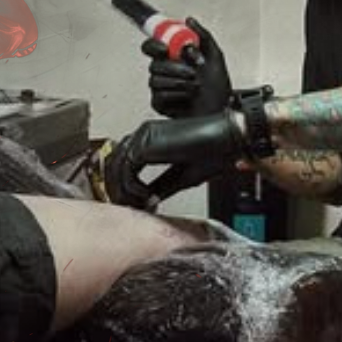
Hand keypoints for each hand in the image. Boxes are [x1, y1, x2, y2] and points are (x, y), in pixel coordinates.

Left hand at [104, 112, 244, 208]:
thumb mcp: (181, 176)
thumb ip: (160, 186)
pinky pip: (127, 169)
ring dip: (125, 190)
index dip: (125, 186)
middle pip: (114, 164)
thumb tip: (146, 201)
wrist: (226, 140)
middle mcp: (143, 135)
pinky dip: (133, 187)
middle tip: (131, 207)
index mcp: (151, 140)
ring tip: (140, 204)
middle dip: (119, 189)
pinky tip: (147, 196)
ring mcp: (143, 136)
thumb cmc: (213, 152)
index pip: (124, 164)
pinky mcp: (146, 142)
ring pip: (116, 167)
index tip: (136, 203)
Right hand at [145, 19, 231, 117]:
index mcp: (176, 57)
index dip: (154, 45)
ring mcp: (162, 87)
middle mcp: (167, 71)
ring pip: (155, 79)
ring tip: (195, 86)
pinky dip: (176, 95)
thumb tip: (190, 21)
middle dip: (175, 68)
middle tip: (192, 72)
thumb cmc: (219, 89)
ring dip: (179, 82)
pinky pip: (159, 95)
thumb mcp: (216, 58)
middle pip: (154, 63)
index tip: (166, 49)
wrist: (220, 112)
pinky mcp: (160, 102)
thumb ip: (203, 36)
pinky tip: (187, 97)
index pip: (153, 46)